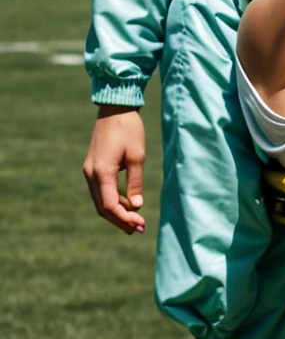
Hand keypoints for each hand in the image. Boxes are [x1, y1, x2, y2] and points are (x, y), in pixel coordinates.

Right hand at [83, 105, 146, 234]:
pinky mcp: (93, 168)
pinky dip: (113, 199)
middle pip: (103, 207)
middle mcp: (91, 175)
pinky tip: (128, 203)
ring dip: (117, 212)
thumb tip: (137, 205)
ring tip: (135, 221)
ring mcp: (89, 172)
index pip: (110, 205)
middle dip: (120, 220)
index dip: (124, 218)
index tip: (140, 224)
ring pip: (101, 201)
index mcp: (101, 173)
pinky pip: (101, 191)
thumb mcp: (137, 155)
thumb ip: (135, 181)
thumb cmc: (129, 129)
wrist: (114, 109)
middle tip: (139, 229)